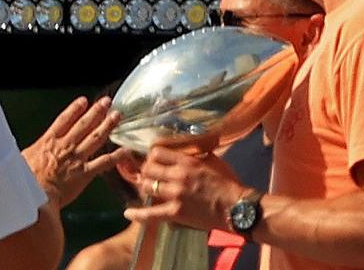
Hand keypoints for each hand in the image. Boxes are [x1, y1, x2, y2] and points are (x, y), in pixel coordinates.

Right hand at [22, 96, 129, 207]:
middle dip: (97, 111)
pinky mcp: (85, 173)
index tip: (84, 100)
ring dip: (108, 125)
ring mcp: (77, 158)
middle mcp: (65, 146)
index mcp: (48, 142)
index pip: (64, 120)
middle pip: (84, 124)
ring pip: (96, 137)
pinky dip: (117, 156)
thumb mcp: (19, 161)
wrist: (32, 199)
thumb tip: (26, 149)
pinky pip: (104, 162)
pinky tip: (126, 150)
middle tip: (107, 101)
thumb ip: (31, 152)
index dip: (75, 109)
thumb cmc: (21, 183)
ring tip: (118, 115)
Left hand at [124, 147, 245, 230]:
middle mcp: (178, 175)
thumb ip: (198, 154)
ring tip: (146, 187)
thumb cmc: (228, 182)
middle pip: (149, 168)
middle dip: (146, 170)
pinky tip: (127, 213)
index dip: (152, 155)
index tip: (154, 160)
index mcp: (188, 161)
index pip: (158, 152)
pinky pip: (151, 214)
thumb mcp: (214, 161)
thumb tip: (188, 148)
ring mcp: (175, 194)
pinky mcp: (175, 212)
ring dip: (144, 186)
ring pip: (147, 186)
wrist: (236, 207)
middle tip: (149, 174)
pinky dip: (137, 214)